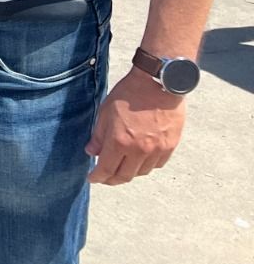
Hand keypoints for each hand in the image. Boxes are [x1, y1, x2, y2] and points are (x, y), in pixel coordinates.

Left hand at [85, 66, 185, 183]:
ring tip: (122, 165)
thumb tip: (92, 152)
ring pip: (141, 172)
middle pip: (125, 176)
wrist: (158, 84)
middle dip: (112, 180)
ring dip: (129, 172)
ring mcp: (157, 150)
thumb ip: (98, 136)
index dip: (98, 177)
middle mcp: (139, 150)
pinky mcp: (170, 146)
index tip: (92, 178)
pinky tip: (139, 158)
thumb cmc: (129, 94)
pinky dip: (146, 165)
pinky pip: (156, 164)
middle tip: (105, 177)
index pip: (107, 170)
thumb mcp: (105, 112)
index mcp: (120, 141)